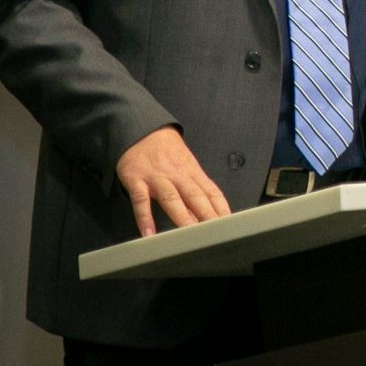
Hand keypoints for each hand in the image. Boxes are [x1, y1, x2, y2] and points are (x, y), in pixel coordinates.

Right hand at [114, 127, 230, 236]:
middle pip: (195, 197)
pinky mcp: (136, 180)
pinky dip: (145, 217)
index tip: (228, 224)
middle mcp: (178, 175)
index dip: (221, 209)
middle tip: (214, 232)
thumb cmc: (168, 152)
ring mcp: (157, 178)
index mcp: (193, 173)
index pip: (212, 192)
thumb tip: (210, 211)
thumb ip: (197, 188)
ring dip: (181, 216)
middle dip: (206, 215)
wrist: (143, 130)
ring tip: (188, 234)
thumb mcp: (187, 165)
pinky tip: (149, 233)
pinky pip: (141, 200)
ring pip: (171, 198)